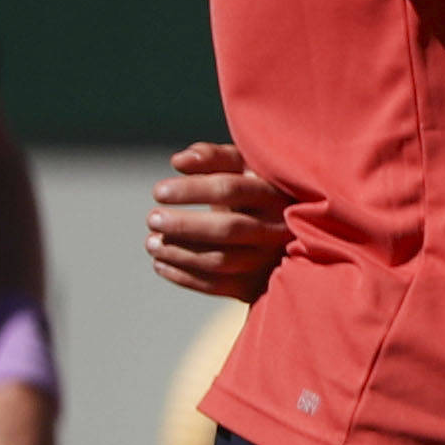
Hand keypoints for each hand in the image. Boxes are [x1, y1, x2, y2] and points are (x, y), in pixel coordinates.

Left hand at [147, 140, 289, 304]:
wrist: (294, 232)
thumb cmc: (257, 190)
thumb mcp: (244, 167)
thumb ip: (214, 157)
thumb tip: (179, 161)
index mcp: (275, 192)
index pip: (230, 189)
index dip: (191, 190)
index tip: (158, 192)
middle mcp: (279, 228)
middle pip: (228, 229)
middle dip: (184, 225)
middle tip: (152, 219)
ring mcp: (270, 260)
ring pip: (221, 261)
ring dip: (179, 253)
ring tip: (150, 243)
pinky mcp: (258, 286)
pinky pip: (218, 287)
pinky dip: (183, 277)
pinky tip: (160, 263)